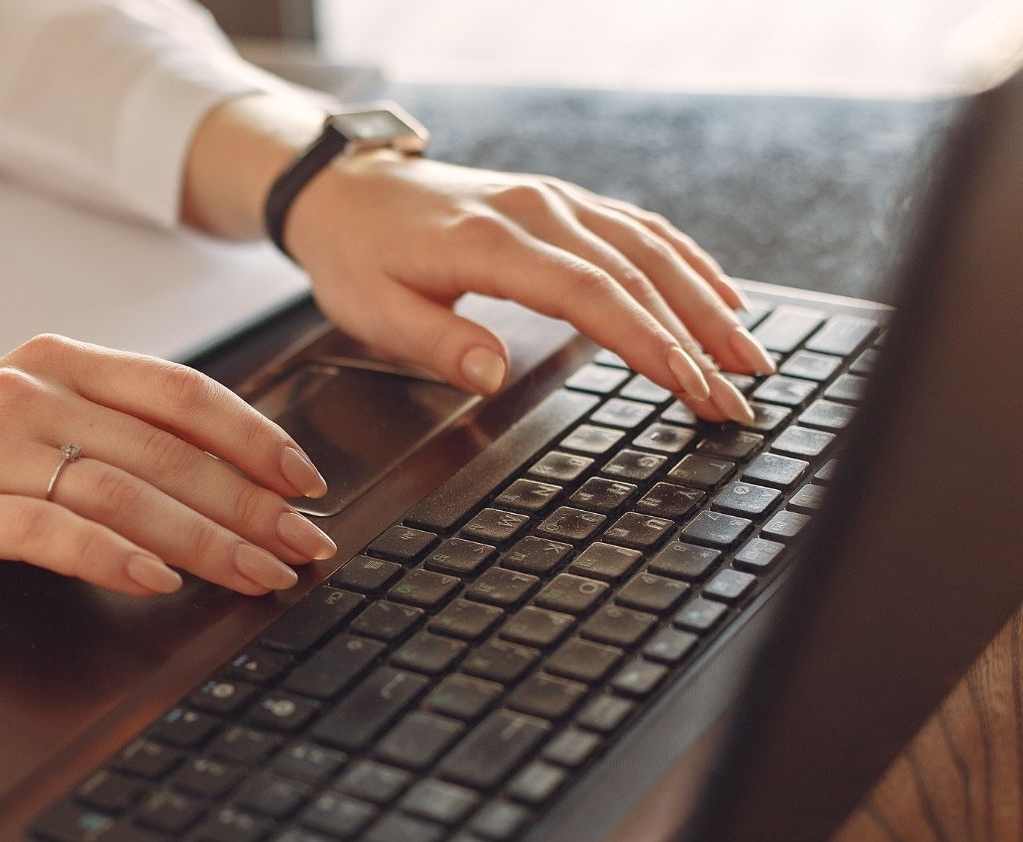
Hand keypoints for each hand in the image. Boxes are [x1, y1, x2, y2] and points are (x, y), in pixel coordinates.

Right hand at [0, 336, 335, 600]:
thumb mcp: (25, 426)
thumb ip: (108, 434)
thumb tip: (219, 478)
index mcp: (58, 364)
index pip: (182, 393)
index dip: (255, 437)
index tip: (307, 481)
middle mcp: (31, 393)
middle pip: (169, 449)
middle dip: (253, 504)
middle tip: (307, 545)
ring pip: (127, 489)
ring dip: (207, 538)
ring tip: (261, 575)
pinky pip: (54, 530)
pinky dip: (116, 556)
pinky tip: (160, 581)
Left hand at [285, 153, 775, 423]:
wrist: (347, 190)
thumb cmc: (358, 254)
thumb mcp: (372, 310)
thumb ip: (435, 341)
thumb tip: (491, 373)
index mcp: (494, 243)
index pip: (592, 295)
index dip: (647, 342)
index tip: (691, 386)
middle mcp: (538, 212)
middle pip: (638, 276)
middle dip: (697, 340)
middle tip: (738, 396)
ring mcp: (556, 202)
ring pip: (652, 249)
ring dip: (707, 303)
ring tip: (749, 357)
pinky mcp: (562, 203)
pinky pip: (639, 228)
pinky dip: (688, 263)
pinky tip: (721, 297)